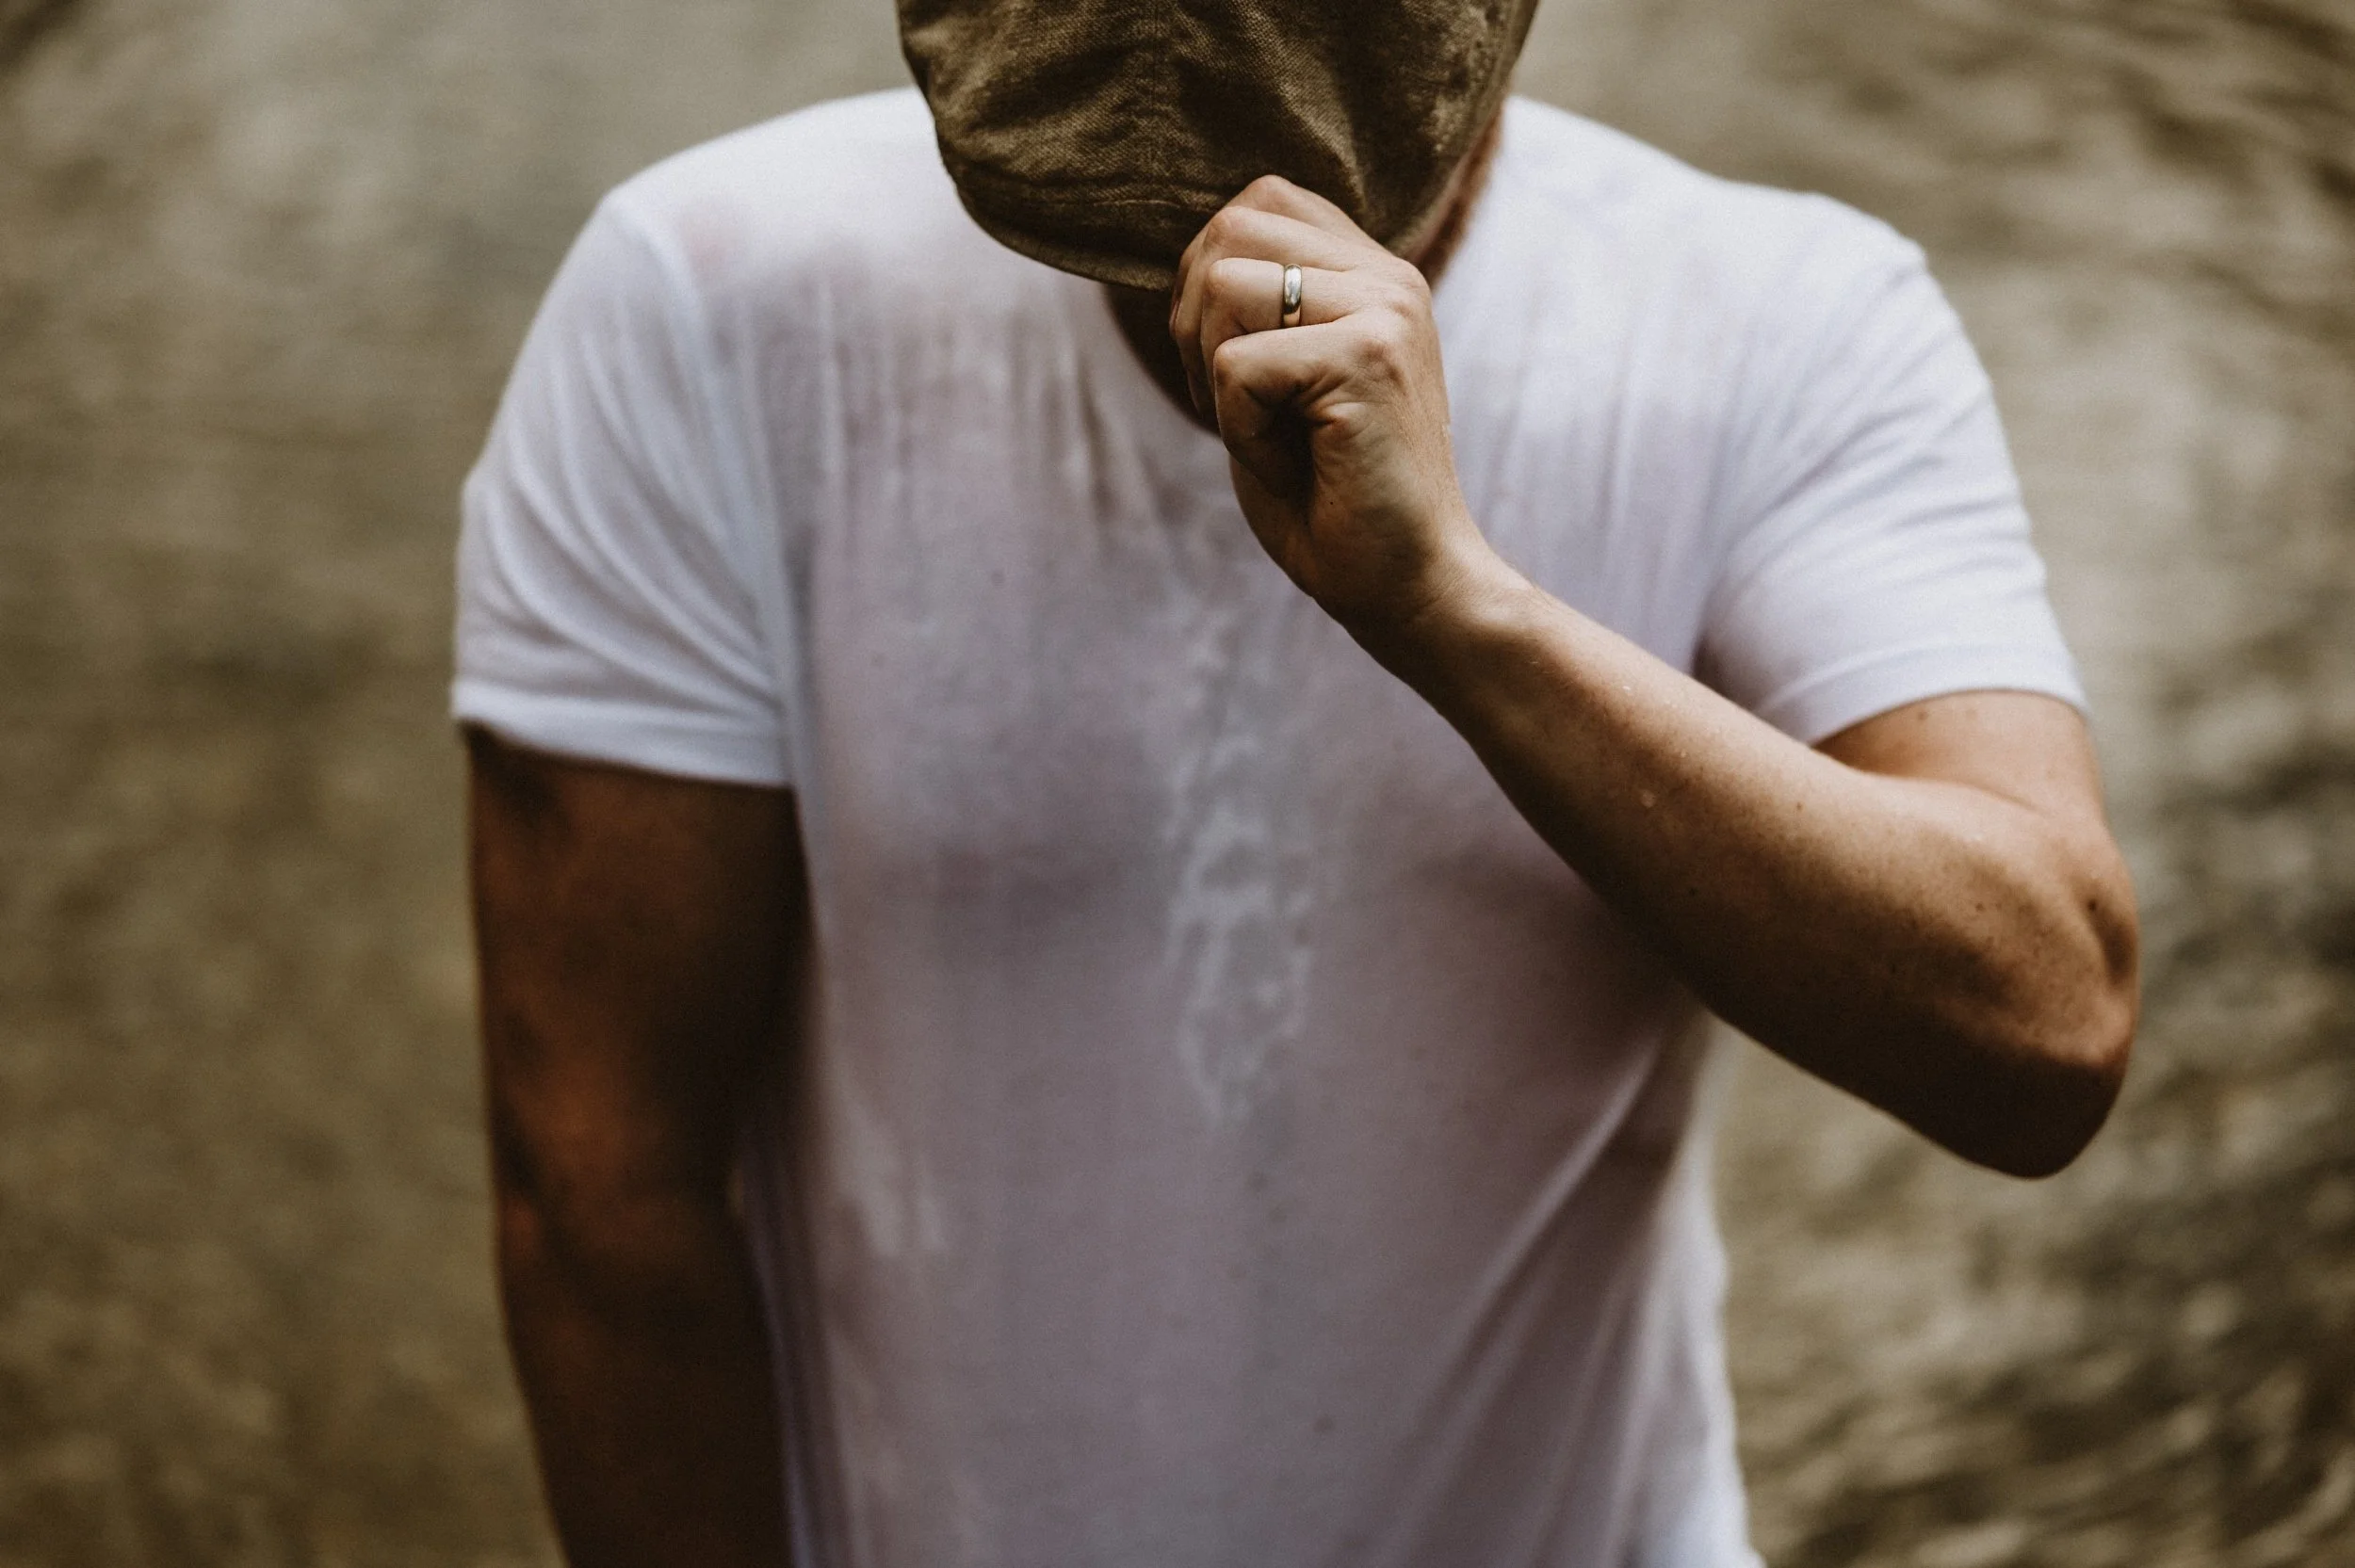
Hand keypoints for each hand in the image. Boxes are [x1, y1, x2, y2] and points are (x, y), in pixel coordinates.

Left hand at [1169, 177, 1503, 640]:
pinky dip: (1239, 430)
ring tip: (1275, 436)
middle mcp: (1386, 276)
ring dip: (1217, 380)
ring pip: (1223, 286)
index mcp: (1371, 274)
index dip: (1210, 283)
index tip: (1241, 373)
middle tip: (1244, 409)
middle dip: (1195, 324)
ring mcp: (1383, 309)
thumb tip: (1183, 259)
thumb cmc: (1334, 503)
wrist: (1411, 586)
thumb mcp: (1282, 387)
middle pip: (1228, 230)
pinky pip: (1236, 365)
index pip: (1259, 203)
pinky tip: (1293, 465)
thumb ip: (1251, 311)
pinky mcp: (1368, 357)